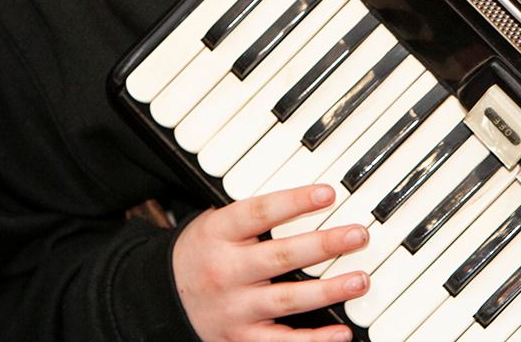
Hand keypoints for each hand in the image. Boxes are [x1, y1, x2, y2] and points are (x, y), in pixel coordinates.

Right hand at [171, 183, 370, 341]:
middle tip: (358, 235)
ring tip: (360, 279)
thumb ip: (252, 214)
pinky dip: (314, 341)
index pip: (260, 212)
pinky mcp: (242, 339)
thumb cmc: (200, 254)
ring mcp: (235, 308)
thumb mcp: (213, 223)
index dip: (296, 201)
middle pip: (282, 256)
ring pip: (288, 300)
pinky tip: (341, 332)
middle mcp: (226, 271)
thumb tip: (307, 197)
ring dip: (329, 290)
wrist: (160, 301)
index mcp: (218, 234)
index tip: (328, 193)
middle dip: (325, 244)